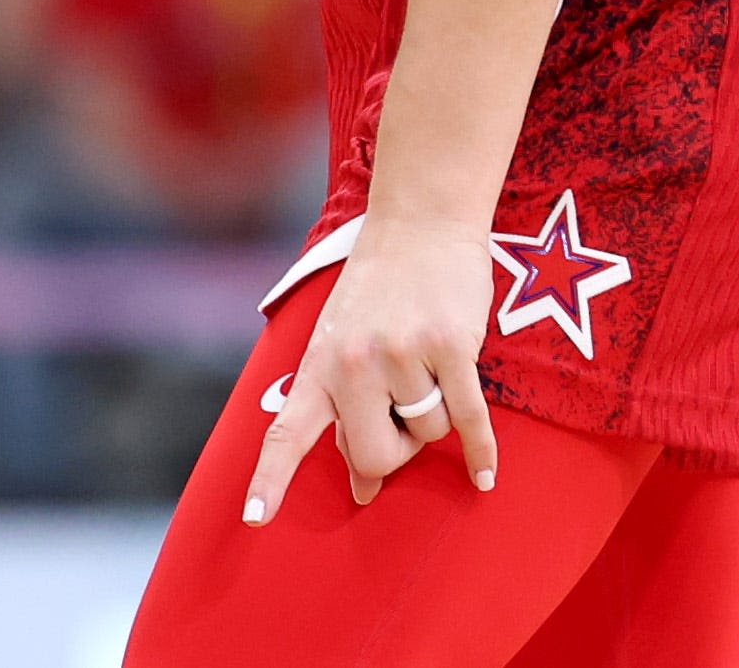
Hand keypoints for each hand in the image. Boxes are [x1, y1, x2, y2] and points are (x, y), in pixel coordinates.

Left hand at [247, 212, 500, 522]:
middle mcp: (353, 363)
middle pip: (377, 456)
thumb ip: (344, 411)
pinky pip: (467, 418)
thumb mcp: (342, 344)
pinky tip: (484, 475)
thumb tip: (362, 487)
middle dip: (396, 453)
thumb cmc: (379, 290)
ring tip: (429, 371)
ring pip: (428, 434)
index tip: (254, 519)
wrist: (420, 221)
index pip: (287, 432)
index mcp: (318, 365)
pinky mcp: (450, 345)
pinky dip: (478, 451)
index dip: (270, 479)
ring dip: (434, 419)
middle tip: (403, 417)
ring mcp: (401, 354)